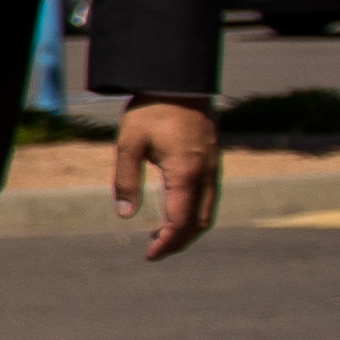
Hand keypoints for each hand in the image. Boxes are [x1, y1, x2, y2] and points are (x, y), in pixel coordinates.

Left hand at [112, 98, 220, 259]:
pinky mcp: (213, 163)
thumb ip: (125, 180)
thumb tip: (124, 215)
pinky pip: (209, 198)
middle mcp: (206, 175)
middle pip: (199, 223)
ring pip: (208, 212)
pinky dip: (194, 214)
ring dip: (187, 230)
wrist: (180, 84)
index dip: (166, 243)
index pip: (180, 222)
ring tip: (159, 236)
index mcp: (186, 174)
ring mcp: (214, 169)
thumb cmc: (151, 111)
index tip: (149, 255)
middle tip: (153, 251)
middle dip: (178, 242)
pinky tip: (173, 213)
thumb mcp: (129, 144)